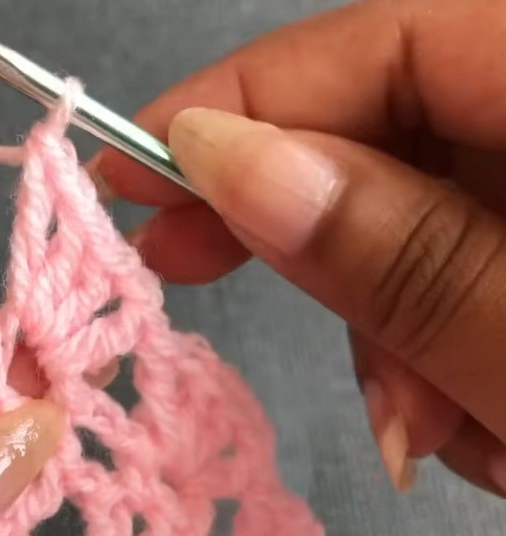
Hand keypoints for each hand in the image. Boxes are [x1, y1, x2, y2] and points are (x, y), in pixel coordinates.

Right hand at [92, 0, 505, 495]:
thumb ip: (395, 252)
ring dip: (390, 324)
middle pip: (395, 124)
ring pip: (422, 215)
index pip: (396, 40)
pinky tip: (469, 416)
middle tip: (179, 262)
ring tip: (418, 427)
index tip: (133, 165)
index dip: (253, 94)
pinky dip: (442, 347)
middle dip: (303, 224)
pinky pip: (463, 269)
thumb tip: (223, 155)